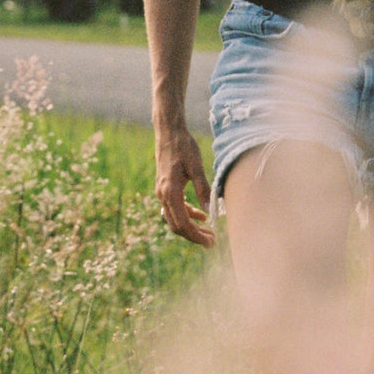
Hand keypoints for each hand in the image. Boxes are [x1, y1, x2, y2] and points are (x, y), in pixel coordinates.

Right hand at [154, 125, 215, 247]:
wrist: (168, 132)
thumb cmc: (183, 146)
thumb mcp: (196, 166)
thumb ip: (203, 188)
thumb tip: (211, 210)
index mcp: (170, 191)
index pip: (183, 223)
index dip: (196, 236)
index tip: (210, 241)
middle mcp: (163, 194)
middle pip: (177, 225)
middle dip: (194, 235)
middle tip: (212, 240)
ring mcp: (161, 192)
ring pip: (174, 218)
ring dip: (190, 226)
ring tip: (208, 230)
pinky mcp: (164, 187)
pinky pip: (173, 208)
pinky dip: (186, 214)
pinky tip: (200, 214)